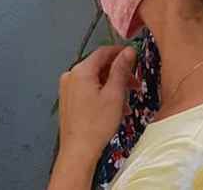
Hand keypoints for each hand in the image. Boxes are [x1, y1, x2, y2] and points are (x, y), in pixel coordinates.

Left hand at [57, 46, 139, 165]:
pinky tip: (114, 109)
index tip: (133, 56)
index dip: (120, 53)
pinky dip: (102, 95)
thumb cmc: (96, 124)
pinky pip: (88, 90)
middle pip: (99, 67)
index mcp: (81, 71)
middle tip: (134, 84)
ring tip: (126, 102)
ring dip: (112, 87)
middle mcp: (71, 76)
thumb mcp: (114, 94)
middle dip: (118, 74)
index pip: (103, 52)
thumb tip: (127, 52)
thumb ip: (121, 70)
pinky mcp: (68, 100)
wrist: (78, 150)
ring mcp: (67, 88)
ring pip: (95, 80)